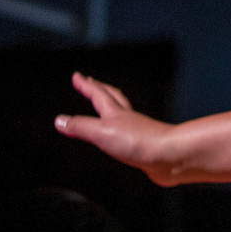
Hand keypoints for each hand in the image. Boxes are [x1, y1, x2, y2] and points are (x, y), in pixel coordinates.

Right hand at [55, 72, 178, 184]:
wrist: (170, 155)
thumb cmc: (140, 141)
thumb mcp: (102, 132)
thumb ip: (81, 127)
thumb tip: (60, 120)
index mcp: (115, 113)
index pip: (98, 94)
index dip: (86, 85)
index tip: (77, 76)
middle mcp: (127, 119)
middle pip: (113, 98)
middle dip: (100, 89)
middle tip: (92, 82)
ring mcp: (137, 131)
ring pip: (122, 114)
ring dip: (111, 108)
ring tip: (105, 107)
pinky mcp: (143, 146)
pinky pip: (127, 134)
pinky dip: (120, 131)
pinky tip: (121, 136)